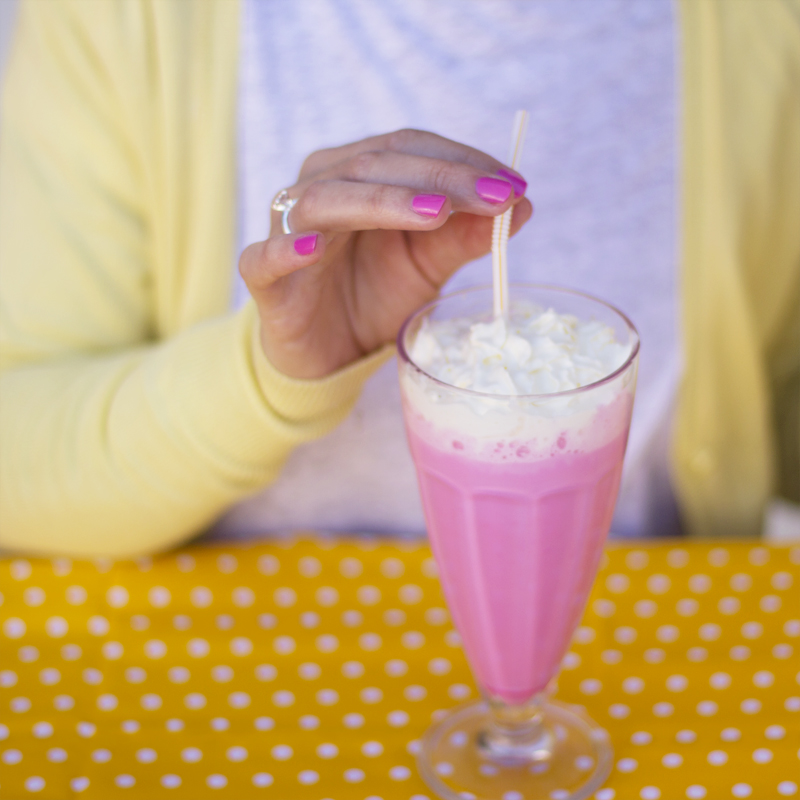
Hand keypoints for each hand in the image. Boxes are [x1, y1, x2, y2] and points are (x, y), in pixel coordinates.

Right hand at [238, 129, 532, 378]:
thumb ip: (466, 236)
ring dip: (383, 202)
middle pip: (374, 164)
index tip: (512, 185)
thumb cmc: (375, 298)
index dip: (461, 161)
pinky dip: (288, 250)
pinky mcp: (264, 278)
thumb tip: (522, 205)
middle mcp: (320, 187)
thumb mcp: (429, 266)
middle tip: (493, 196)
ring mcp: (286, 230)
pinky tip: (315, 249)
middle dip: (439, 178)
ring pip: (326, 200)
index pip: (409, 148)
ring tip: (436, 214)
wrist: (328, 354)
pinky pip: (265, 257)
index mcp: (359, 174)